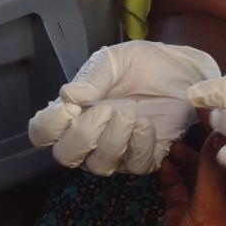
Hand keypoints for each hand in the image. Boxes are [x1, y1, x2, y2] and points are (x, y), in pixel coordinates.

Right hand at [28, 41, 220, 174]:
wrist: (184, 71)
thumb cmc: (143, 64)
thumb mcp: (115, 60)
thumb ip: (92, 77)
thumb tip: (68, 96)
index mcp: (72, 110)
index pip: (42, 132)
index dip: (49, 126)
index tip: (68, 107)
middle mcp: (88, 137)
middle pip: (65, 156)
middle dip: (82, 135)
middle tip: (105, 110)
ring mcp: (115, 152)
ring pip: (99, 165)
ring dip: (112, 141)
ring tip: (130, 114)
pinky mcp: (143, 159)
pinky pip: (134, 166)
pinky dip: (139, 145)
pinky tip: (146, 124)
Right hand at [144, 137, 225, 225]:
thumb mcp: (212, 208)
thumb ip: (212, 169)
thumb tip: (218, 130)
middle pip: (221, 165)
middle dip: (209, 143)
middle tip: (194, 116)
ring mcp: (205, 209)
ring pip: (198, 174)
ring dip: (187, 157)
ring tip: (173, 138)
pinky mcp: (182, 215)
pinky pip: (178, 187)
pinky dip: (171, 174)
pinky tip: (163, 161)